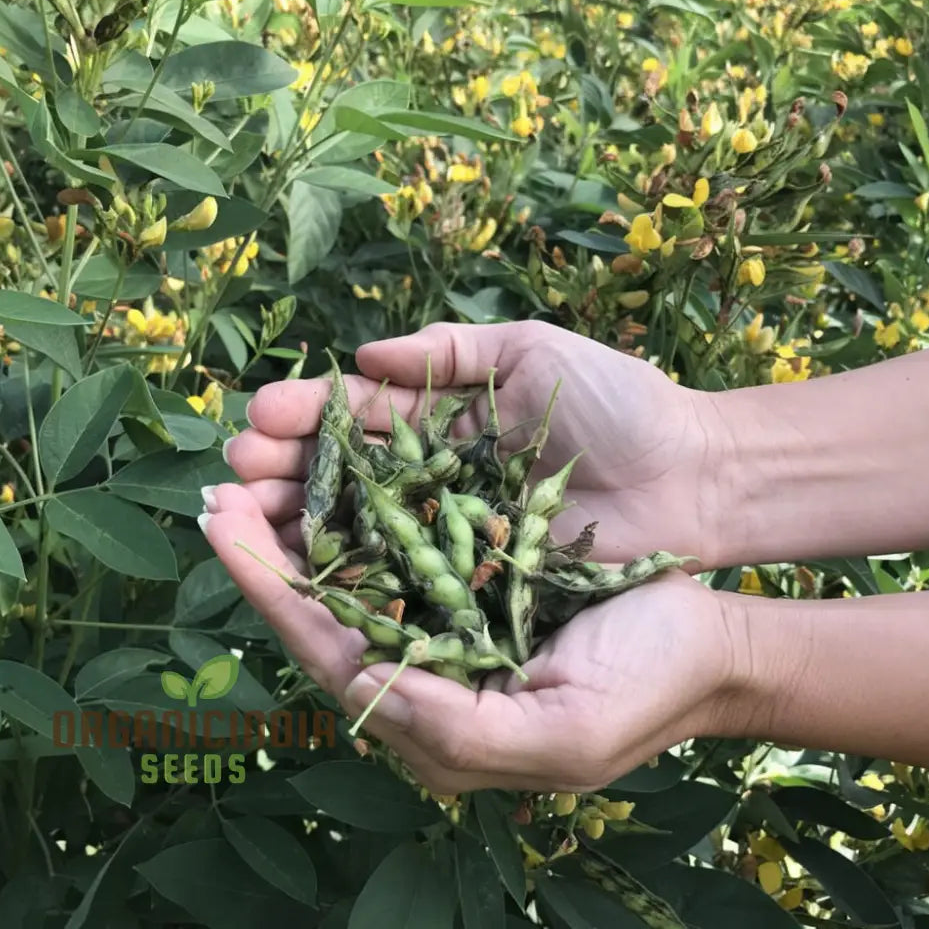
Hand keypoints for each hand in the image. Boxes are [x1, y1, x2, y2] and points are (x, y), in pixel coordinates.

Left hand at [199, 483, 737, 792]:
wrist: (712, 641)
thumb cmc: (647, 687)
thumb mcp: (562, 733)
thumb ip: (459, 729)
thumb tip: (370, 689)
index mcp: (437, 713)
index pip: (332, 652)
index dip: (273, 591)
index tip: (222, 527)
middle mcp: (431, 664)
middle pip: (329, 605)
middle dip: (270, 547)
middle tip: (218, 485)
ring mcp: (454, 615)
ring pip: (361, 565)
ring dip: (310, 514)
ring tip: (260, 457)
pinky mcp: (480, 573)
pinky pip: (409, 534)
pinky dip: (370, 497)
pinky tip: (339, 460)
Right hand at [224, 320, 724, 566]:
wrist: (695, 476)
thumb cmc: (624, 404)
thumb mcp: (535, 351)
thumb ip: (452, 351)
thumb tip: (364, 356)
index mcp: (451, 416)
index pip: (365, 416)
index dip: (309, 415)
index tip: (256, 416)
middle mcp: (443, 475)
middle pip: (351, 474)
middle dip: (289, 469)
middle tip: (233, 473)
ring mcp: (460, 530)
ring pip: (369, 527)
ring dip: (305, 521)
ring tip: (247, 516)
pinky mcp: (483, 578)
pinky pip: (415, 575)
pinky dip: (361, 571)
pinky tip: (307, 567)